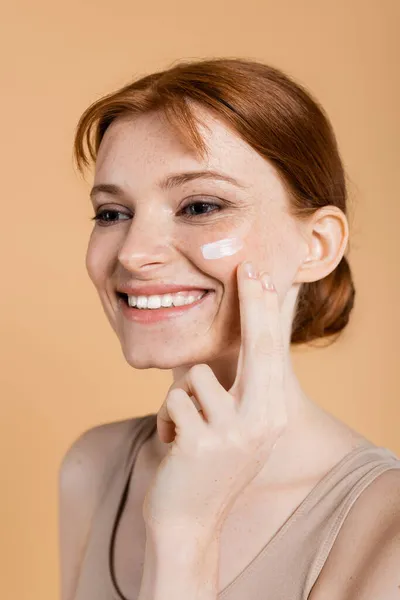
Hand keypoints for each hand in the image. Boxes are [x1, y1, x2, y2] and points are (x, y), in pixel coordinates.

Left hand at [142, 261, 288, 535]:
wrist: (189, 524)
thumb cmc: (209, 467)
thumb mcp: (236, 430)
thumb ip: (239, 392)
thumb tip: (226, 347)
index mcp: (272, 414)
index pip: (271, 353)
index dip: (266, 311)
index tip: (261, 276)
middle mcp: (263, 420)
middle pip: (257, 347)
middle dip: (253, 303)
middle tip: (247, 266)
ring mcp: (235, 432)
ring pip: (195, 376)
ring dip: (181, 400)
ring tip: (186, 428)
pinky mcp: (203, 442)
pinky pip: (173, 401)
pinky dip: (166, 420)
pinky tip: (174, 445)